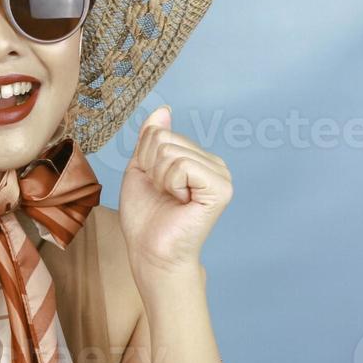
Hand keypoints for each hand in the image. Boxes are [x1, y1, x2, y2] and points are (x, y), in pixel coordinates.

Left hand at [118, 106, 232, 274]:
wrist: (151, 252)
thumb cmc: (146, 216)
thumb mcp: (141, 169)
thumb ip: (151, 138)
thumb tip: (164, 109)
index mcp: (197, 158)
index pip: (158, 132)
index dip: (144, 159)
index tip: (154, 185)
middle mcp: (213, 163)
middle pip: (162, 139)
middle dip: (150, 168)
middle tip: (162, 194)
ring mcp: (220, 175)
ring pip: (169, 152)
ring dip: (159, 179)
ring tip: (171, 200)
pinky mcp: (220, 189)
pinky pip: (182, 166)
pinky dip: (171, 184)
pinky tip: (181, 201)